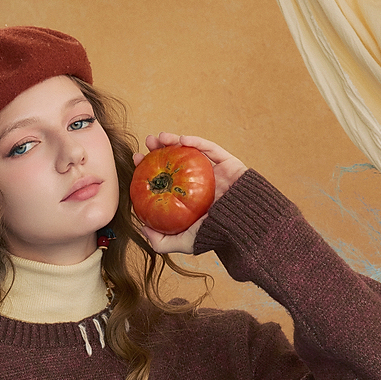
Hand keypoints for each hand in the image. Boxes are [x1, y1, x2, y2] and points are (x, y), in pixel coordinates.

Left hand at [132, 133, 246, 254]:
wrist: (243, 227)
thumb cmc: (214, 235)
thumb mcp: (183, 242)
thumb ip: (162, 241)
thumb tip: (142, 229)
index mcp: (188, 196)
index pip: (165, 178)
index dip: (150, 168)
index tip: (137, 162)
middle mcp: (199, 182)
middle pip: (176, 161)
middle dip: (159, 150)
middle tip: (147, 144)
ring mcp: (213, 171)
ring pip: (191, 151)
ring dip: (174, 141)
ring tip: (160, 137)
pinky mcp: (228, 163)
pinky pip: (211, 149)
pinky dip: (196, 142)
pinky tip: (182, 140)